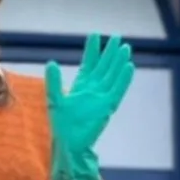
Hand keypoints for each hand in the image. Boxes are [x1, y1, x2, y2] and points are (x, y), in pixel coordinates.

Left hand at [44, 33, 134, 162]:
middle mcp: (93, 90)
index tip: (95, 35)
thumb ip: (54, 82)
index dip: (92, 50)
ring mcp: (102, 98)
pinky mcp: (107, 107)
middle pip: (104, 67)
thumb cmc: (61, 125)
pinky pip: (118, 90)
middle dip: (110, 52)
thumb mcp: (55, 100)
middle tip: (117, 37)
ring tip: (126, 48)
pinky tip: (129, 67)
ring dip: (119, 62)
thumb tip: (51, 63)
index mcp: (81, 86)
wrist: (69, 144)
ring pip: (113, 76)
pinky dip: (123, 79)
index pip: (89, 63)